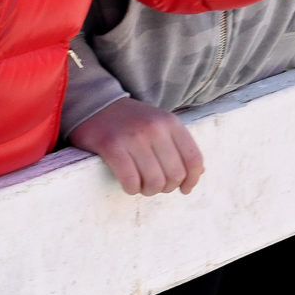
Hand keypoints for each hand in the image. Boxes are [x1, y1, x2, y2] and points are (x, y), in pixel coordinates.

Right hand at [67, 97, 204, 196]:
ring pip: (154, 181)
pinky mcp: (111, 146)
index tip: (184, 189)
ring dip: (148, 190)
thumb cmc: (130, 121)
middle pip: (174, 174)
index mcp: (170, 122)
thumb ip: (179, 146)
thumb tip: (200, 174)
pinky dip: (131, 188)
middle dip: (166, 187)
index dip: (192, 180)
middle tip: (155, 186)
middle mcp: (154, 129)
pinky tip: (129, 185)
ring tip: (141, 186)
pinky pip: (130, 180)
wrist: (94, 104)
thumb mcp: (159, 125)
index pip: (193, 159)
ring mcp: (133, 137)